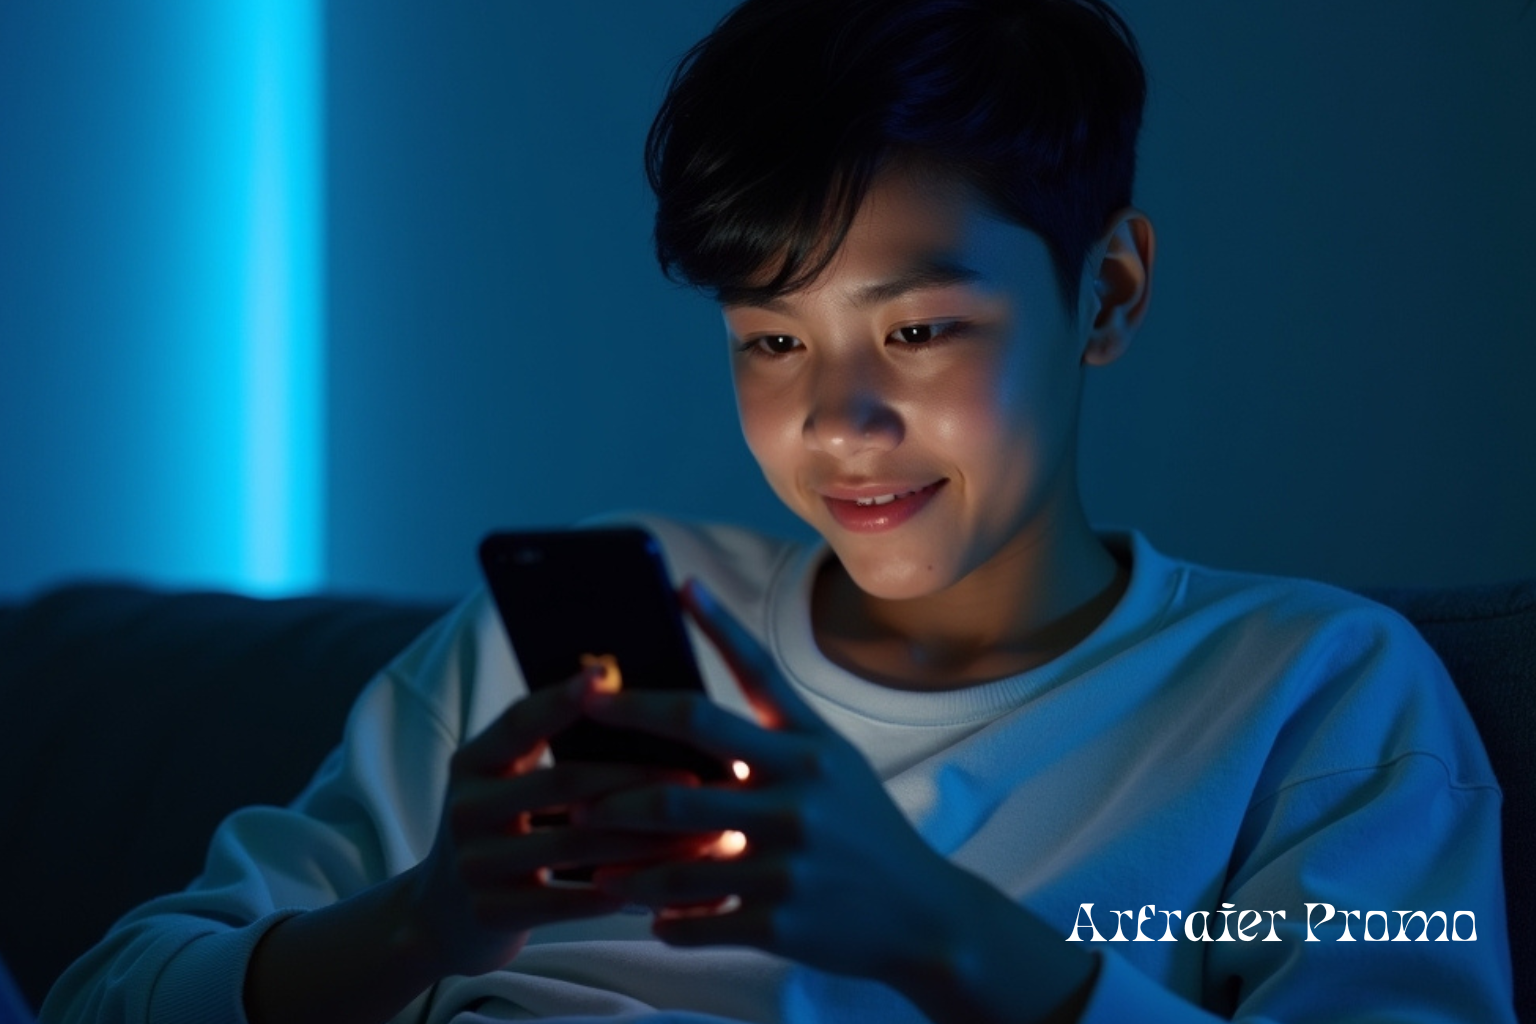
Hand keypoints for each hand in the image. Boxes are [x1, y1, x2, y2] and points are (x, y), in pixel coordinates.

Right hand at [405, 666, 711, 978]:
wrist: (442, 916)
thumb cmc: (501, 830)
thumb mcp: (505, 782)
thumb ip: (548, 747)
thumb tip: (628, 698)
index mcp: (471, 762)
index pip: (521, 720)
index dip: (563, 698)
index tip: (609, 673)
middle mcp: (465, 808)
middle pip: (562, 782)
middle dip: (636, 779)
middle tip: (695, 779)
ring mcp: (473, 864)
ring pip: (574, 843)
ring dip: (643, 839)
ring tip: (697, 834)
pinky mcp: (491, 913)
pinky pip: (568, 900)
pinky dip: (620, 889)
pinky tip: (664, 881)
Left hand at [575, 579, 977, 985]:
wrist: (927, 917)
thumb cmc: (863, 833)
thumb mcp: (834, 769)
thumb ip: (771, 739)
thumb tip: (688, 710)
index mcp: (811, 747)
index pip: (757, 671)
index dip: (718, 624)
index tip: (679, 587)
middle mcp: (800, 793)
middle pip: (683, 774)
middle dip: (615, 779)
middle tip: (571, 780)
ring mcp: (789, 858)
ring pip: (675, 857)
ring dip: (624, 864)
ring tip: (594, 865)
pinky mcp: (781, 920)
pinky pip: (695, 919)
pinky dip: (664, 920)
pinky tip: (649, 917)